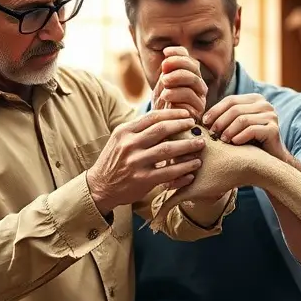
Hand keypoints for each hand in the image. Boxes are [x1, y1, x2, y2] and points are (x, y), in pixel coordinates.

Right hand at [86, 108, 205, 213]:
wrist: (100, 186)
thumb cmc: (115, 160)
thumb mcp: (120, 139)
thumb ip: (139, 129)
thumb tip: (164, 116)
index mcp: (125, 131)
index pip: (152, 117)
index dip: (173, 114)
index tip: (187, 114)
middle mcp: (129, 145)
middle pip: (162, 130)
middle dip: (182, 126)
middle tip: (196, 127)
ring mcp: (136, 162)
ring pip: (168, 150)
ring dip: (187, 147)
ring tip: (200, 145)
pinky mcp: (142, 180)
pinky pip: (168, 173)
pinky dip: (184, 169)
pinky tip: (194, 168)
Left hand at [151, 47, 206, 120]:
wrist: (163, 129)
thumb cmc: (162, 106)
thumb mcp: (162, 84)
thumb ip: (167, 70)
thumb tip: (167, 53)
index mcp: (191, 77)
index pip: (189, 59)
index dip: (179, 53)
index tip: (165, 52)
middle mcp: (198, 86)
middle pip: (194, 67)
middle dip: (178, 64)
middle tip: (165, 67)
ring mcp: (200, 97)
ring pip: (194, 80)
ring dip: (177, 77)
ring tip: (164, 82)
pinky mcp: (198, 110)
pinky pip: (190, 96)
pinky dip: (176, 93)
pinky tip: (165, 95)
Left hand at [203, 94, 288, 161]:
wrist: (270, 160)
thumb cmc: (249, 143)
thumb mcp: (236, 126)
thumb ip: (225, 117)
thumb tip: (202, 117)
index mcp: (255, 99)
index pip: (230, 100)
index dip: (215, 110)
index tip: (204, 122)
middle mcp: (265, 104)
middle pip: (235, 109)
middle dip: (220, 121)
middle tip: (212, 133)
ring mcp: (271, 116)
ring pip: (242, 119)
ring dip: (229, 130)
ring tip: (222, 140)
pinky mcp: (274, 129)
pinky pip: (252, 130)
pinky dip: (240, 137)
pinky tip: (234, 144)